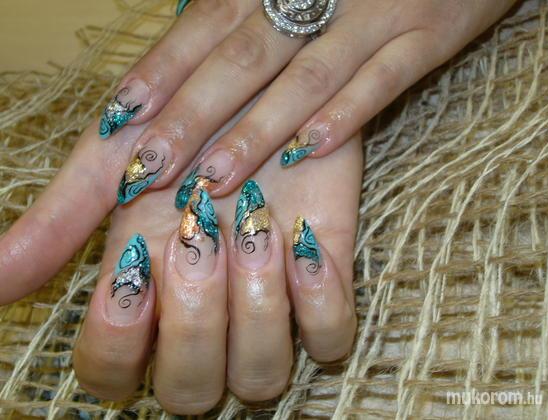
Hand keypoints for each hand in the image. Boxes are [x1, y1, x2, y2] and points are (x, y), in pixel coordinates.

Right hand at [0, 97, 361, 413]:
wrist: (265, 83)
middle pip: (191, 390)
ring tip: (256, 230)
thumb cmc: (186, 120)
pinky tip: (301, 241)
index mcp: (147, 290)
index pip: (114, 374)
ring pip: (261, 377)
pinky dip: (319, 305)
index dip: (117, 348)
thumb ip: (60, 222)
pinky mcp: (325, 279)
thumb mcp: (116, 160)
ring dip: (256, 311)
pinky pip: (329, 340)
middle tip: (199, 241)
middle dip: (194, 327)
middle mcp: (206, 311)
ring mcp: (268, 301)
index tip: (132, 279)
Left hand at [97, 0, 515, 206]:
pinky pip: (383, 79)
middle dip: (192, 115)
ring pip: (305, 76)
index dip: (162, 71)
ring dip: (257, 129)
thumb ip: (248, 10)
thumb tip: (192, 50)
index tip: (122, 119)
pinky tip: (311, 150)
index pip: (205, 24)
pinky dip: (347, 114)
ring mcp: (372, 13)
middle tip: (150, 168)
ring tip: (215, 178)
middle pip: (242, 58)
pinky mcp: (426, 33)